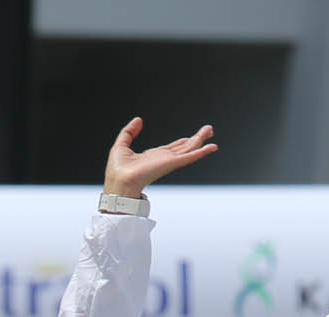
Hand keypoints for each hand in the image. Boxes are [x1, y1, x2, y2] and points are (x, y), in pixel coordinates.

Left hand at [103, 117, 217, 198]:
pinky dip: (201, 152)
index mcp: (153, 157)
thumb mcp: (121, 145)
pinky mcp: (171, 164)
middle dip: (196, 138)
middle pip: (184, 147)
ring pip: (189, 149)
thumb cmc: (117, 171)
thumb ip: (129, 132)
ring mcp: (169, 162)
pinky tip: (211, 147)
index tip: (191, 136)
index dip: (182, 141)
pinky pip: (190, 157)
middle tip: (208, 130)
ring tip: (210, 130)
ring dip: (201, 140)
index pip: (172, 148)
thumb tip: (138, 120)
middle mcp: (163, 159)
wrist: (119, 182)